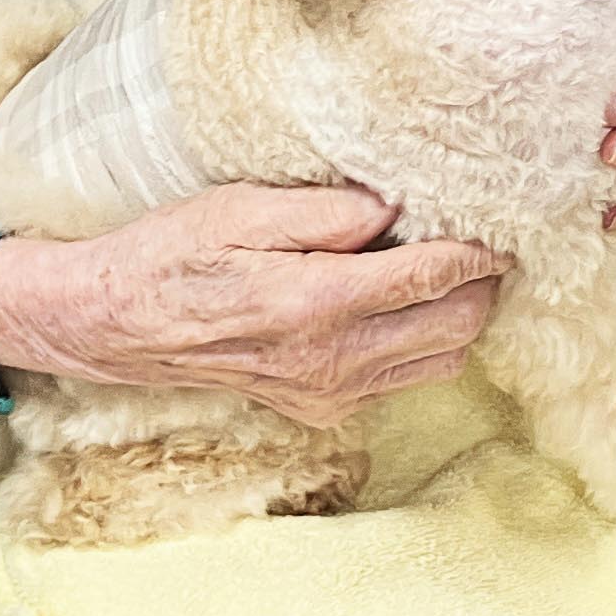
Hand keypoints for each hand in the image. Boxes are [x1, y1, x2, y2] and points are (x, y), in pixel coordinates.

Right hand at [0, 186, 506, 425]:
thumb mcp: (244, 207)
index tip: (499, 224)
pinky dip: (421, 346)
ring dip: (457, 317)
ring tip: (442, 271)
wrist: (116, 325)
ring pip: (441, 362)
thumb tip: (398, 205)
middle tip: (476, 242)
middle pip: (457, 326)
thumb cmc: (173, 254)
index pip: (434, 277)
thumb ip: (329, 210)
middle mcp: (332, 360)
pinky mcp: (321, 409)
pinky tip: (399, 307)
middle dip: (480, 284)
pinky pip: (402, 382)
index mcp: (317, 303)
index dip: (478, 249)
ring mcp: (329, 393)